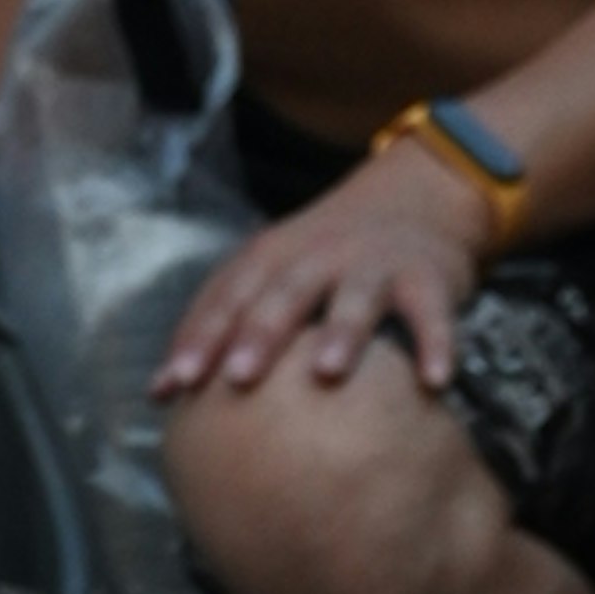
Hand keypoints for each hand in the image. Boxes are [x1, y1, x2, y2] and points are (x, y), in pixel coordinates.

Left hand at [155, 137, 491, 400]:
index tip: (174, 384)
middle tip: (237, 379)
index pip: (227, 297)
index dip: (199, 337)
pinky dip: (435, 344)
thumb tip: (159, 394)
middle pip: (282, 294)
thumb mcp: (274, 274)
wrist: (412, 199)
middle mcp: (316, 255)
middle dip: (258, 334)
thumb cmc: (326, 255)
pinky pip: (431, 312)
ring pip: (354, 297)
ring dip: (340, 332)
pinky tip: (434, 381)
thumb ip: (225, 325)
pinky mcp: (426, 276)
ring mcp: (372, 263)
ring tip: (326, 372)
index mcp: (271, 257)